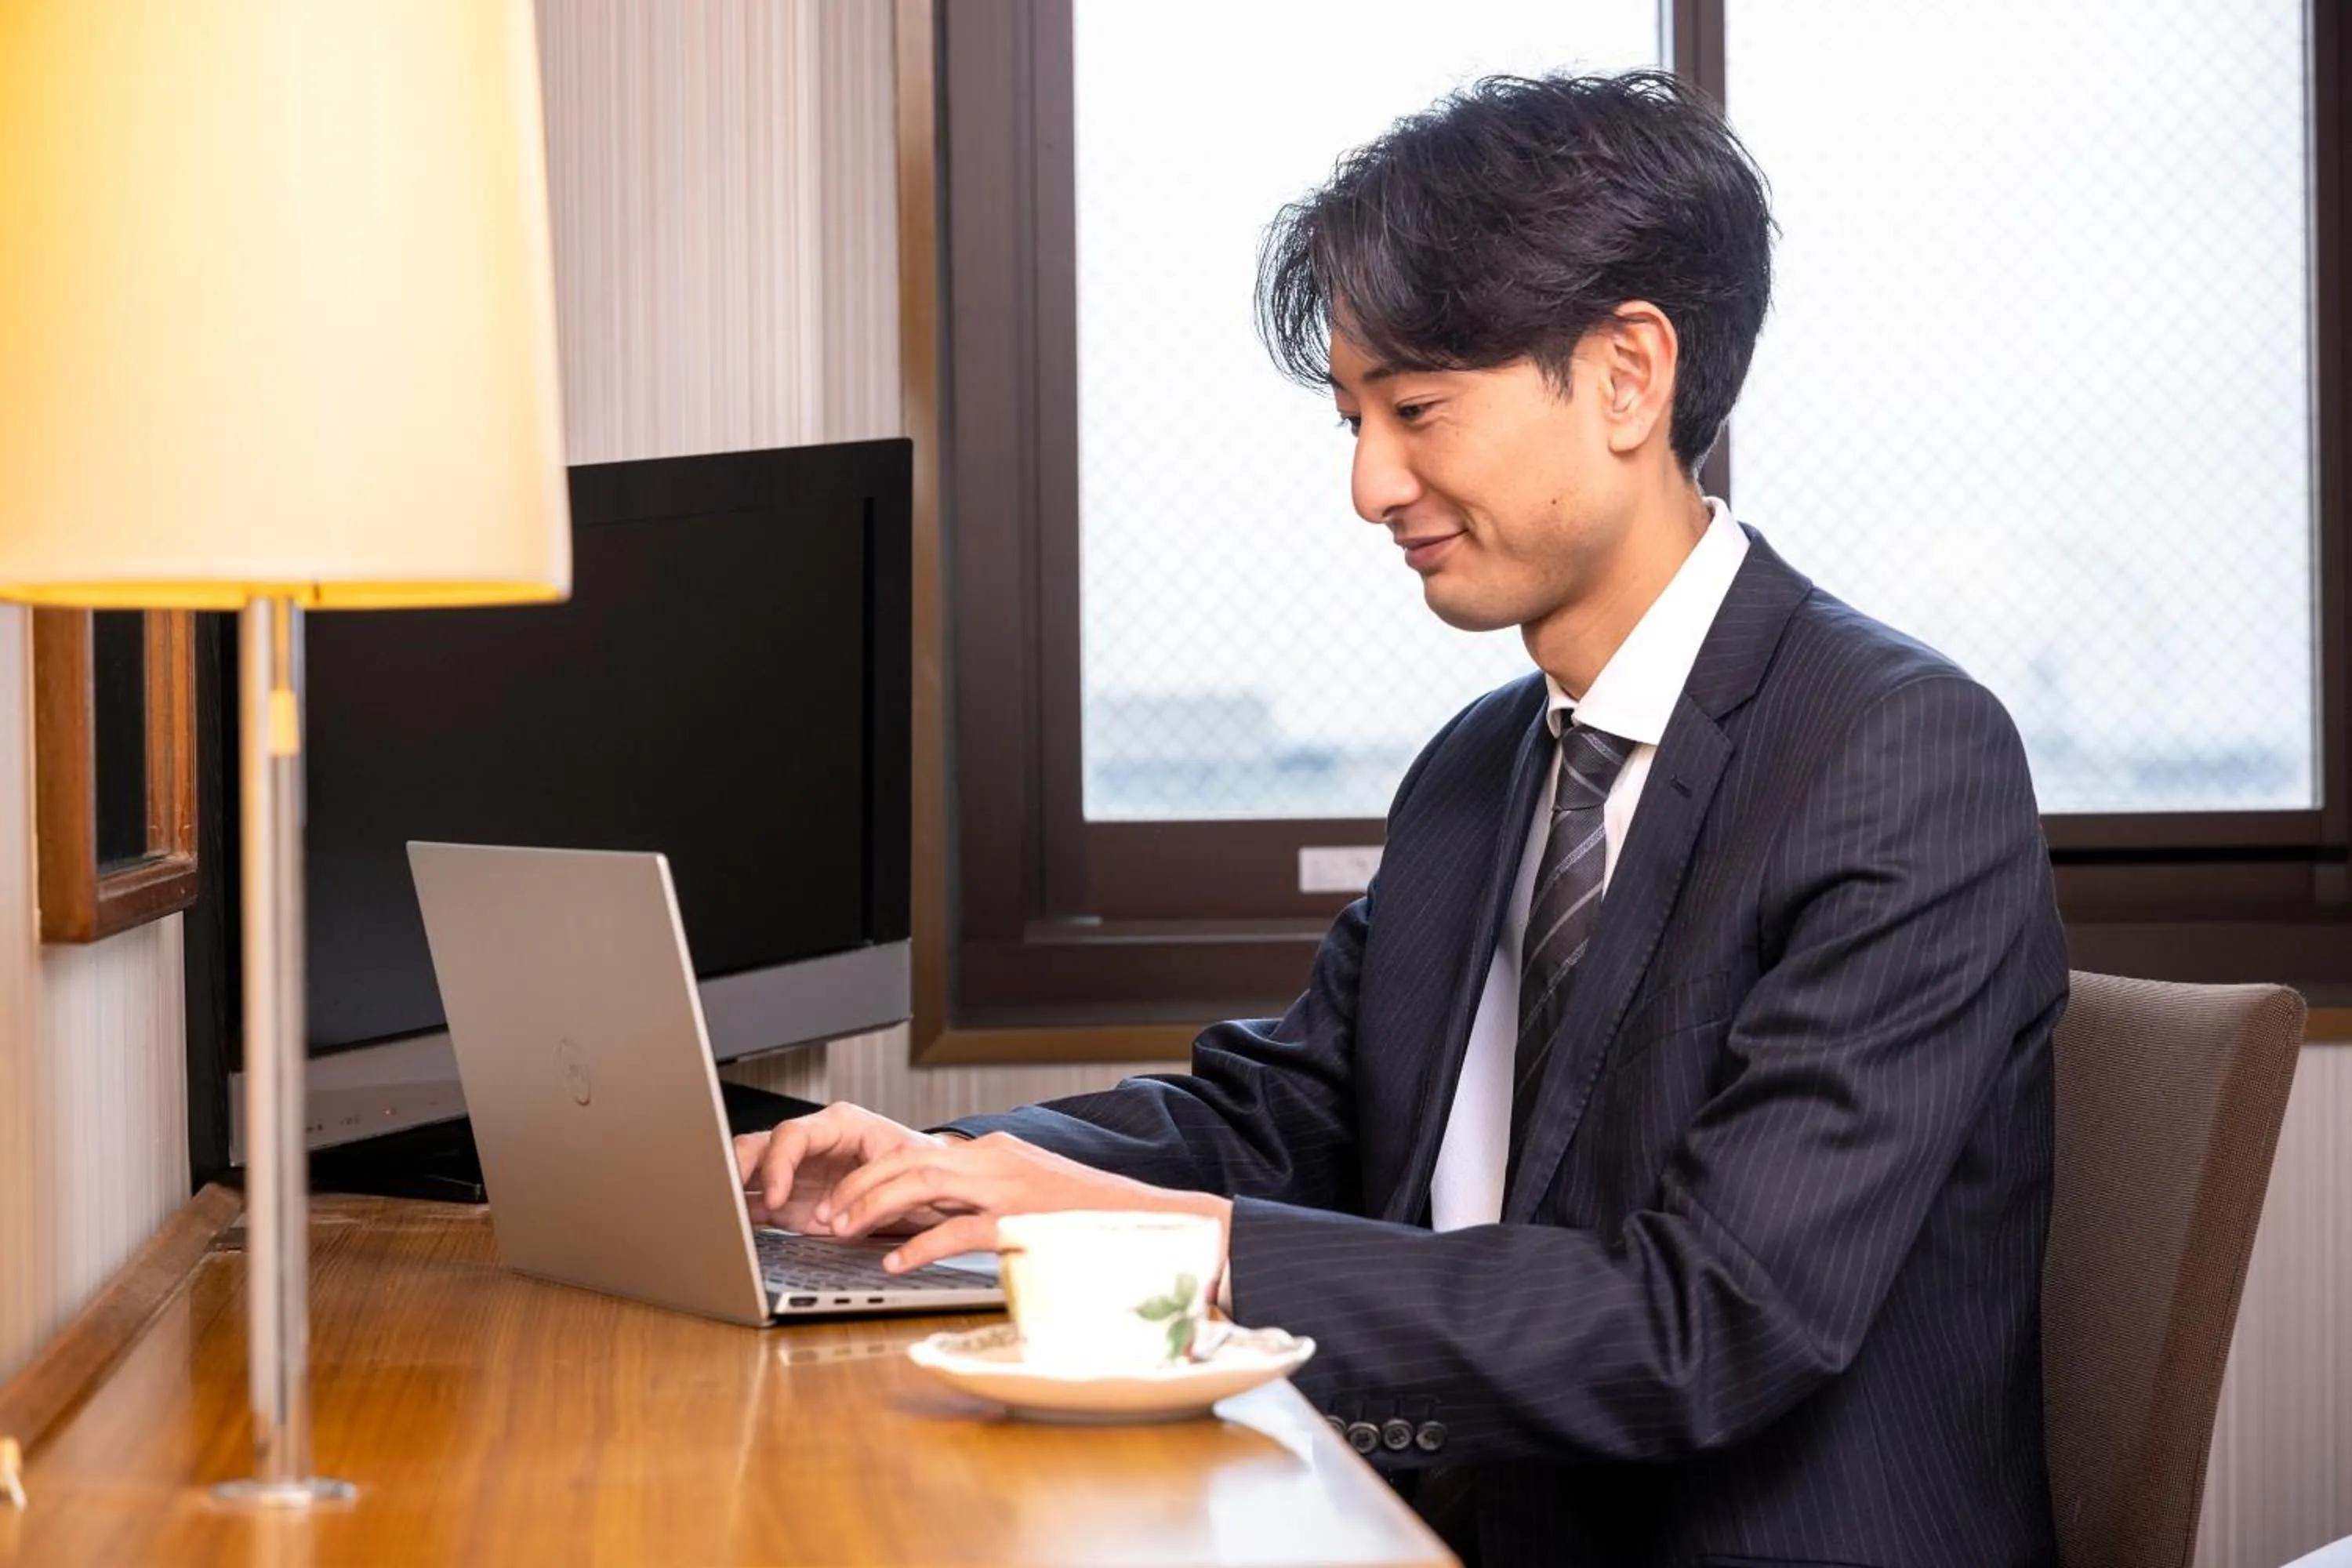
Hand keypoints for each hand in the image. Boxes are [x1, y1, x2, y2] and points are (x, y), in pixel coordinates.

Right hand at [733, 1103, 958, 1234]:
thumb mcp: (907, 1168)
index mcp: (838, 1125)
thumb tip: (835, 1214)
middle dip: (737, 1170)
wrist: (930, 1189)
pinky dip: (742, 1216)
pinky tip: (732, 1231)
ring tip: (721, 1217)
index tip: (779, 1197)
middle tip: (728, 1201)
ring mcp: (797, 1174)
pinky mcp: (791, 1202)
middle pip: (759, 1146)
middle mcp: (811, 1146)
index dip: (779, 1164)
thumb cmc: (922, 1167)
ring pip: (749, 1173)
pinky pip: (756, 1204)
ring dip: (733, 1193)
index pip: (793, 1134)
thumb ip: (871, 1186)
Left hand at [815, 1129, 1232, 1274]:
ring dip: (875, 1205)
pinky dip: (919, 1244)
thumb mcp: (1032, 1203)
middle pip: (909, 1158)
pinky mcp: (1023, 1221)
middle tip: (829, 1213)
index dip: (874, 1173)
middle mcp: (999, 1159)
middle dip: (861, 1185)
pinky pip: (958, 1228)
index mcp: (998, 1153)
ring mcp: (1011, 1187)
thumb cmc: (1094, 1223)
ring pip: (923, 1181)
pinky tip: (894, 1261)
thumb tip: (946, 1222)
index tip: (844, 1198)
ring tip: (844, 1229)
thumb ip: (989, 1204)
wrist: (1157, 1224)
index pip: (919, 1151)